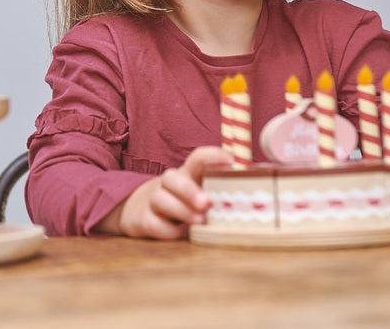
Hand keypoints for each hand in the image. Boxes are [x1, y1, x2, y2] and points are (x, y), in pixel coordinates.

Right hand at [98, 146, 232, 239]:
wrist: (137, 210)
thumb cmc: (179, 200)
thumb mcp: (196, 190)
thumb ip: (218, 191)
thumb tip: (252, 198)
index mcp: (186, 173)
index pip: (197, 158)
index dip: (213, 156)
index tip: (231, 161)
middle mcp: (168, 183)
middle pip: (173, 178)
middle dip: (189, 189)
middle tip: (207, 202)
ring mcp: (153, 201)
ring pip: (161, 200)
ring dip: (182, 210)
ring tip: (201, 222)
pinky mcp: (143, 220)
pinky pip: (155, 223)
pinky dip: (170, 231)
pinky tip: (184, 235)